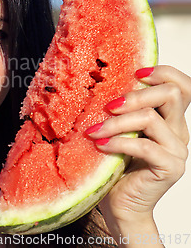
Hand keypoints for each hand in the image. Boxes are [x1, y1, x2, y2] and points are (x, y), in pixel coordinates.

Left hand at [87, 65, 189, 236]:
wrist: (120, 203)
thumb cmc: (115, 165)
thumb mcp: (118, 130)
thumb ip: (121, 111)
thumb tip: (100, 82)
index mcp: (168, 118)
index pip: (183, 86)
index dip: (164, 72)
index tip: (135, 73)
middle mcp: (177, 131)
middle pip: (172, 94)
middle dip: (135, 95)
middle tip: (108, 106)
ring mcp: (177, 150)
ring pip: (151, 118)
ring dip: (117, 122)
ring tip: (94, 131)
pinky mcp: (170, 167)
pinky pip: (144, 146)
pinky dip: (118, 143)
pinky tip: (100, 145)